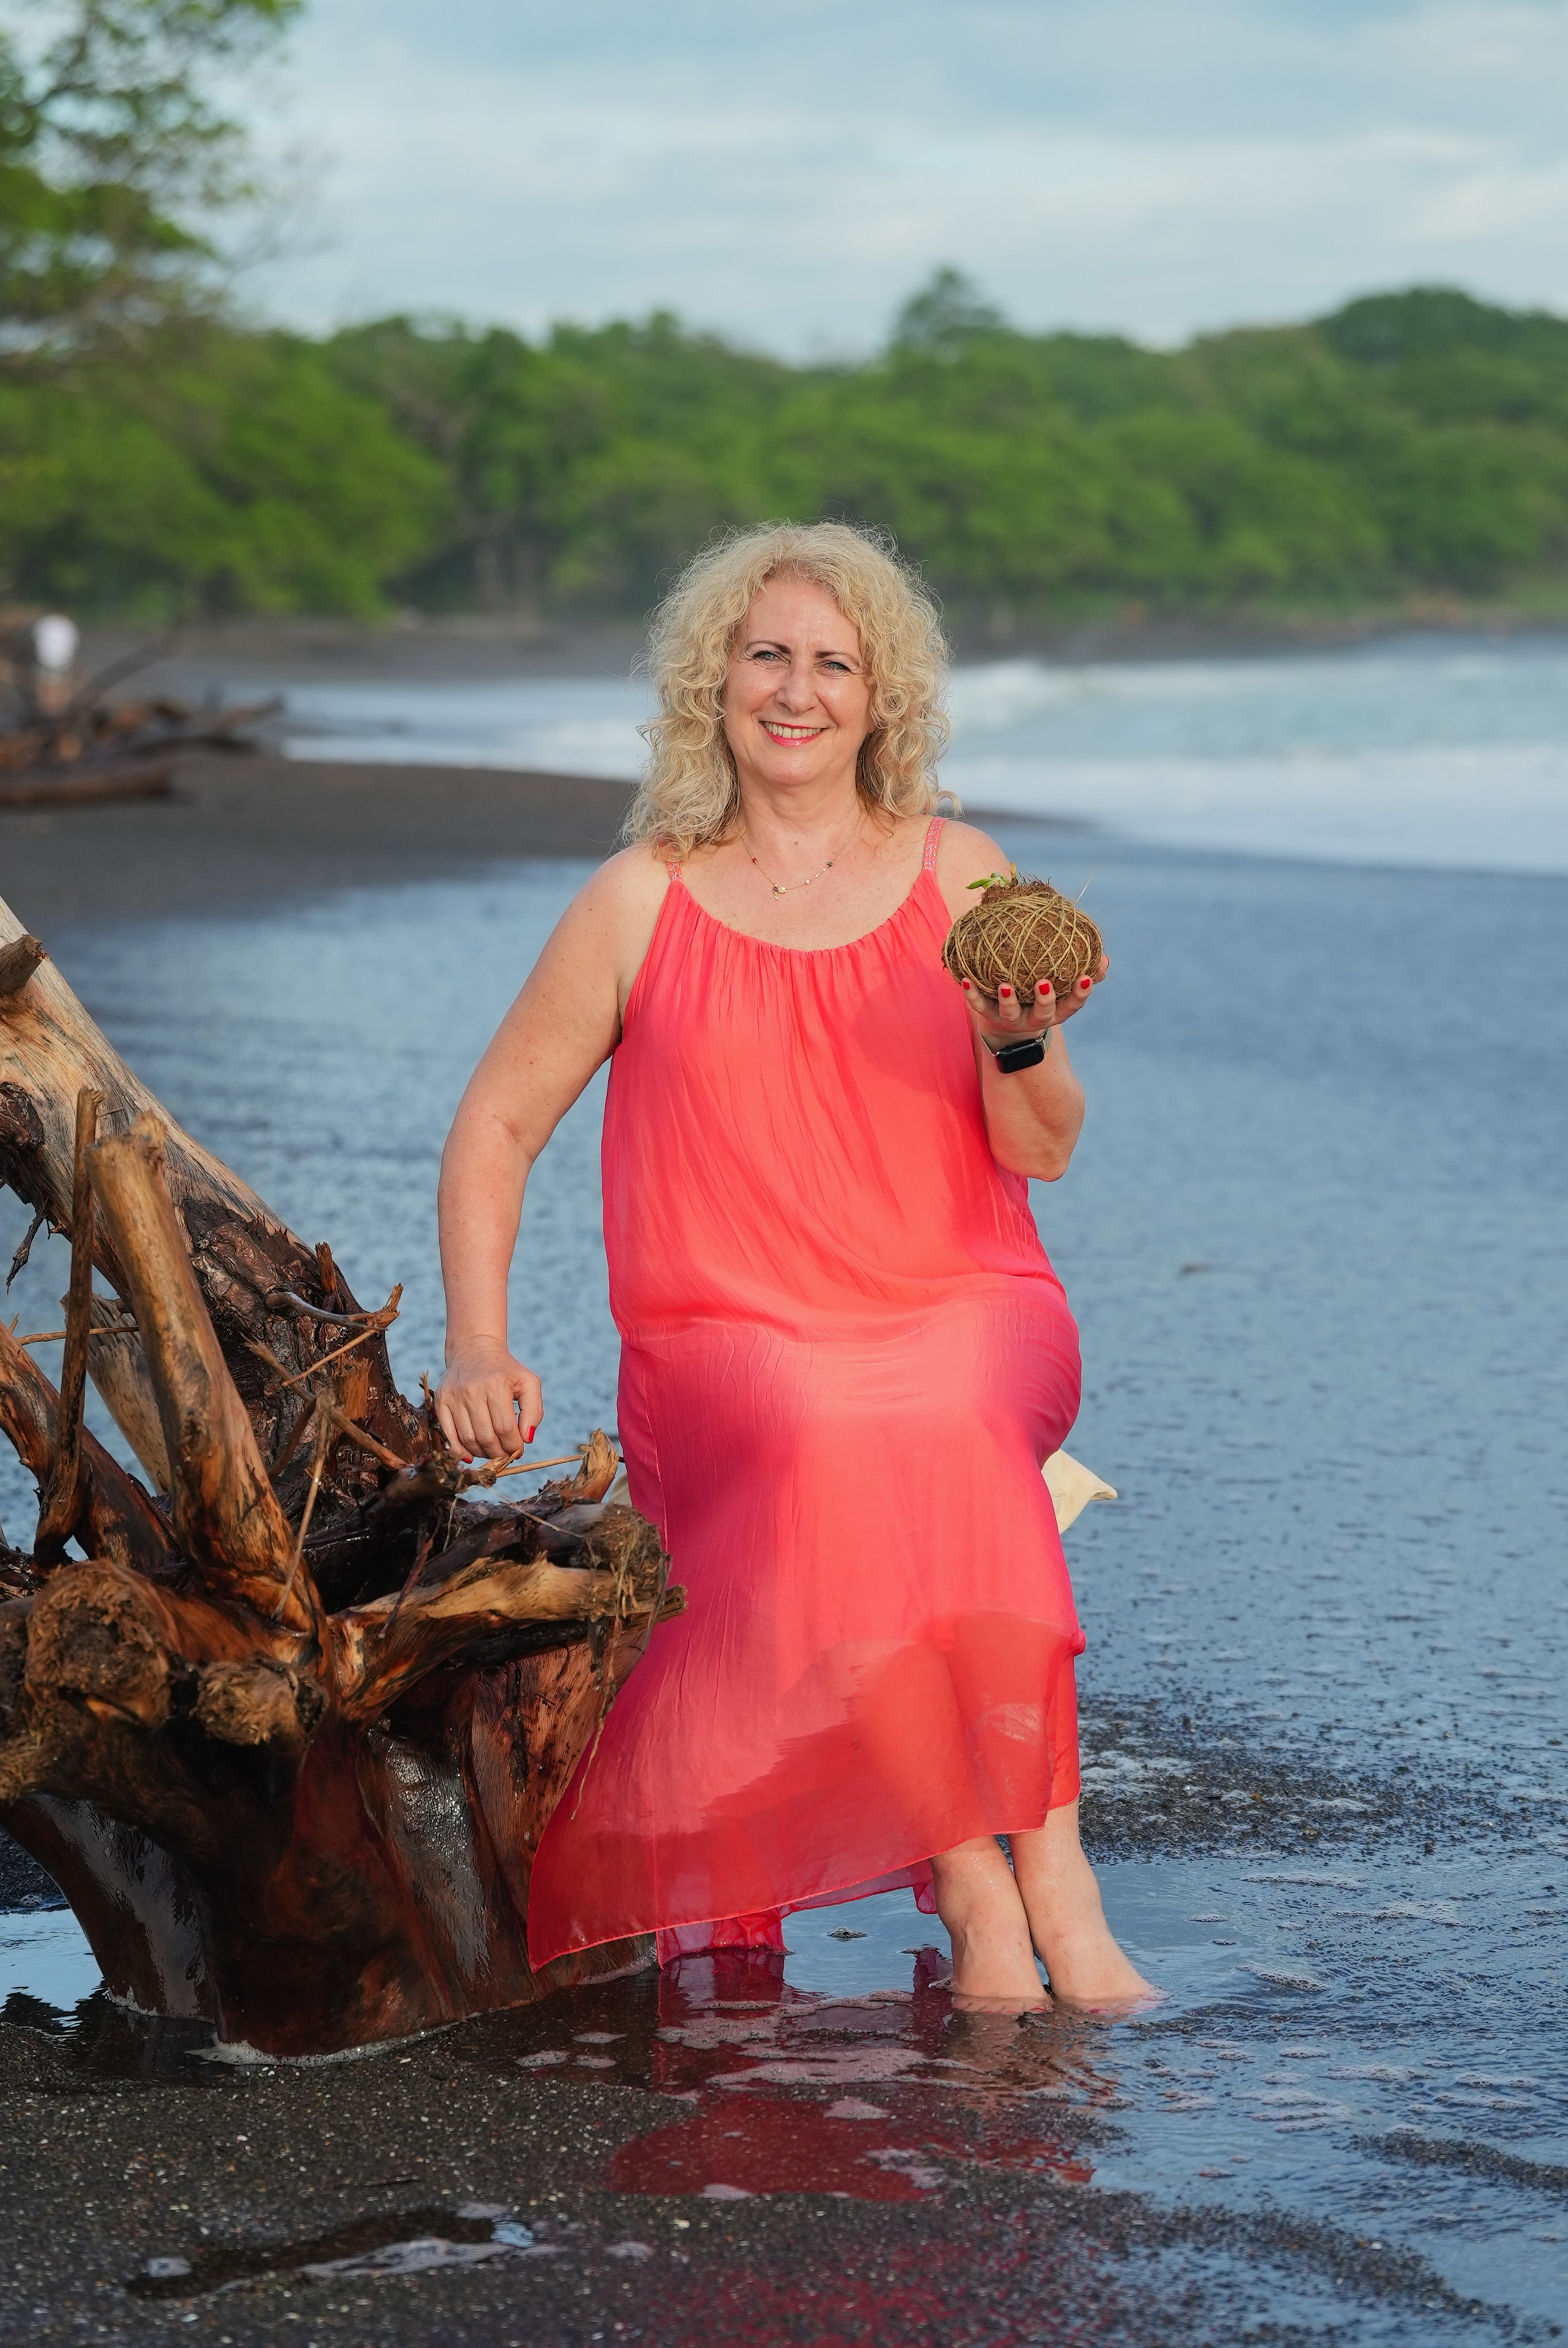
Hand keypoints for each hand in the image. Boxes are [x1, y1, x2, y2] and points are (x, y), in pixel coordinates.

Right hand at [434, 1339, 542, 1462]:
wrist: (475, 1349)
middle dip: (499, 1452)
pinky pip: (448, 1434)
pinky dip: (459, 1450)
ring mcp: (454, 1396)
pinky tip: (470, 1454)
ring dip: (482, 1452)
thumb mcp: (528, 1383)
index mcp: (496, 1385)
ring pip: (468, 1438)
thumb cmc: (506, 1370)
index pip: (505, 1428)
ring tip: (491, 1451)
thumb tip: (527, 1439)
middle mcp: (472, 1390)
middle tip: (505, 1454)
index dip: (513, 1445)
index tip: (518, 1450)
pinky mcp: (440, 1400)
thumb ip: (534, 1411)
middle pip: (486, 1436)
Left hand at [955, 953, 1109, 1049]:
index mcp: (1056, 1009)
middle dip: (1045, 1000)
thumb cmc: (1040, 990)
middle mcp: (1035, 1018)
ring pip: (1010, 1013)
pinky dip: (972, 994)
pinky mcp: (988, 1015)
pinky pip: (979, 1005)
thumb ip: (1084, 969)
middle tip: (1043, 983)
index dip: (1080, 994)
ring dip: (1008, 999)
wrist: (1007, 1019)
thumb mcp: (1063, 984)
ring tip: (1004, 985)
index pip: (1072, 1004)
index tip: (1086, 978)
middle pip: (1043, 1013)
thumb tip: (1104, 958)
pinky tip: (965, 979)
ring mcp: (1011, 1018)